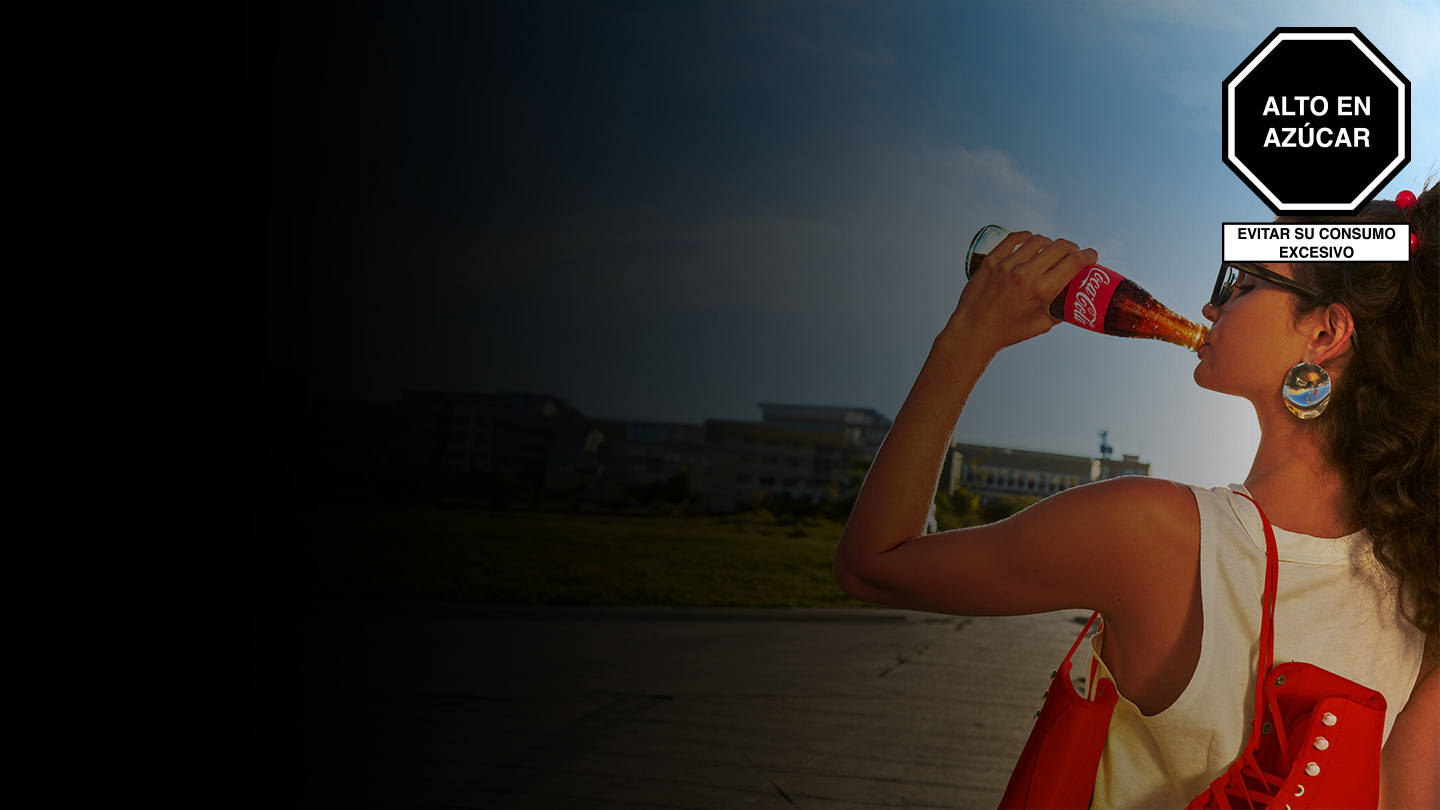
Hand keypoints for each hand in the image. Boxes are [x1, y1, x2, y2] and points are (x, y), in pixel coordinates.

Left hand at [946, 231, 1096, 352]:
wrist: (974, 331)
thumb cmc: (1009, 332)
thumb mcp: (1042, 325)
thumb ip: (1060, 311)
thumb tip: (1074, 301)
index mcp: (1042, 291)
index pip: (1075, 262)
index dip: (1089, 255)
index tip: (1092, 256)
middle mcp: (1026, 274)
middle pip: (1059, 247)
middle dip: (1072, 247)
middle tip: (1072, 253)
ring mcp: (1007, 265)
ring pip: (1038, 240)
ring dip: (1049, 243)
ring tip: (1050, 249)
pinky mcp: (992, 260)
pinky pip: (1014, 238)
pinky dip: (1026, 237)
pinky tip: (1031, 241)